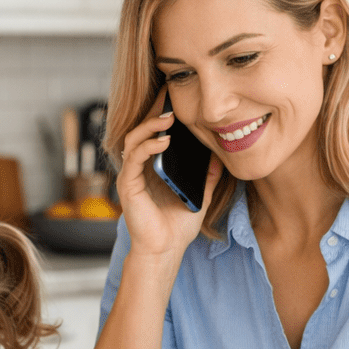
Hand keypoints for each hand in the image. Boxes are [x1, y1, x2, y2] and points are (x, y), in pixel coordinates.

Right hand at [116, 90, 222, 258]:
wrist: (166, 250)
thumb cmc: (178, 227)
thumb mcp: (200, 196)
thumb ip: (207, 177)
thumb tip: (220, 157)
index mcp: (153, 168)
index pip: (154, 134)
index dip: (162, 115)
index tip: (176, 99)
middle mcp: (139, 169)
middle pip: (142, 131)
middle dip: (155, 113)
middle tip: (171, 98)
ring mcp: (131, 176)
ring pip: (134, 140)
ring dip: (150, 125)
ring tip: (169, 117)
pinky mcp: (128, 185)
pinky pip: (134, 158)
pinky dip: (148, 146)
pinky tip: (163, 141)